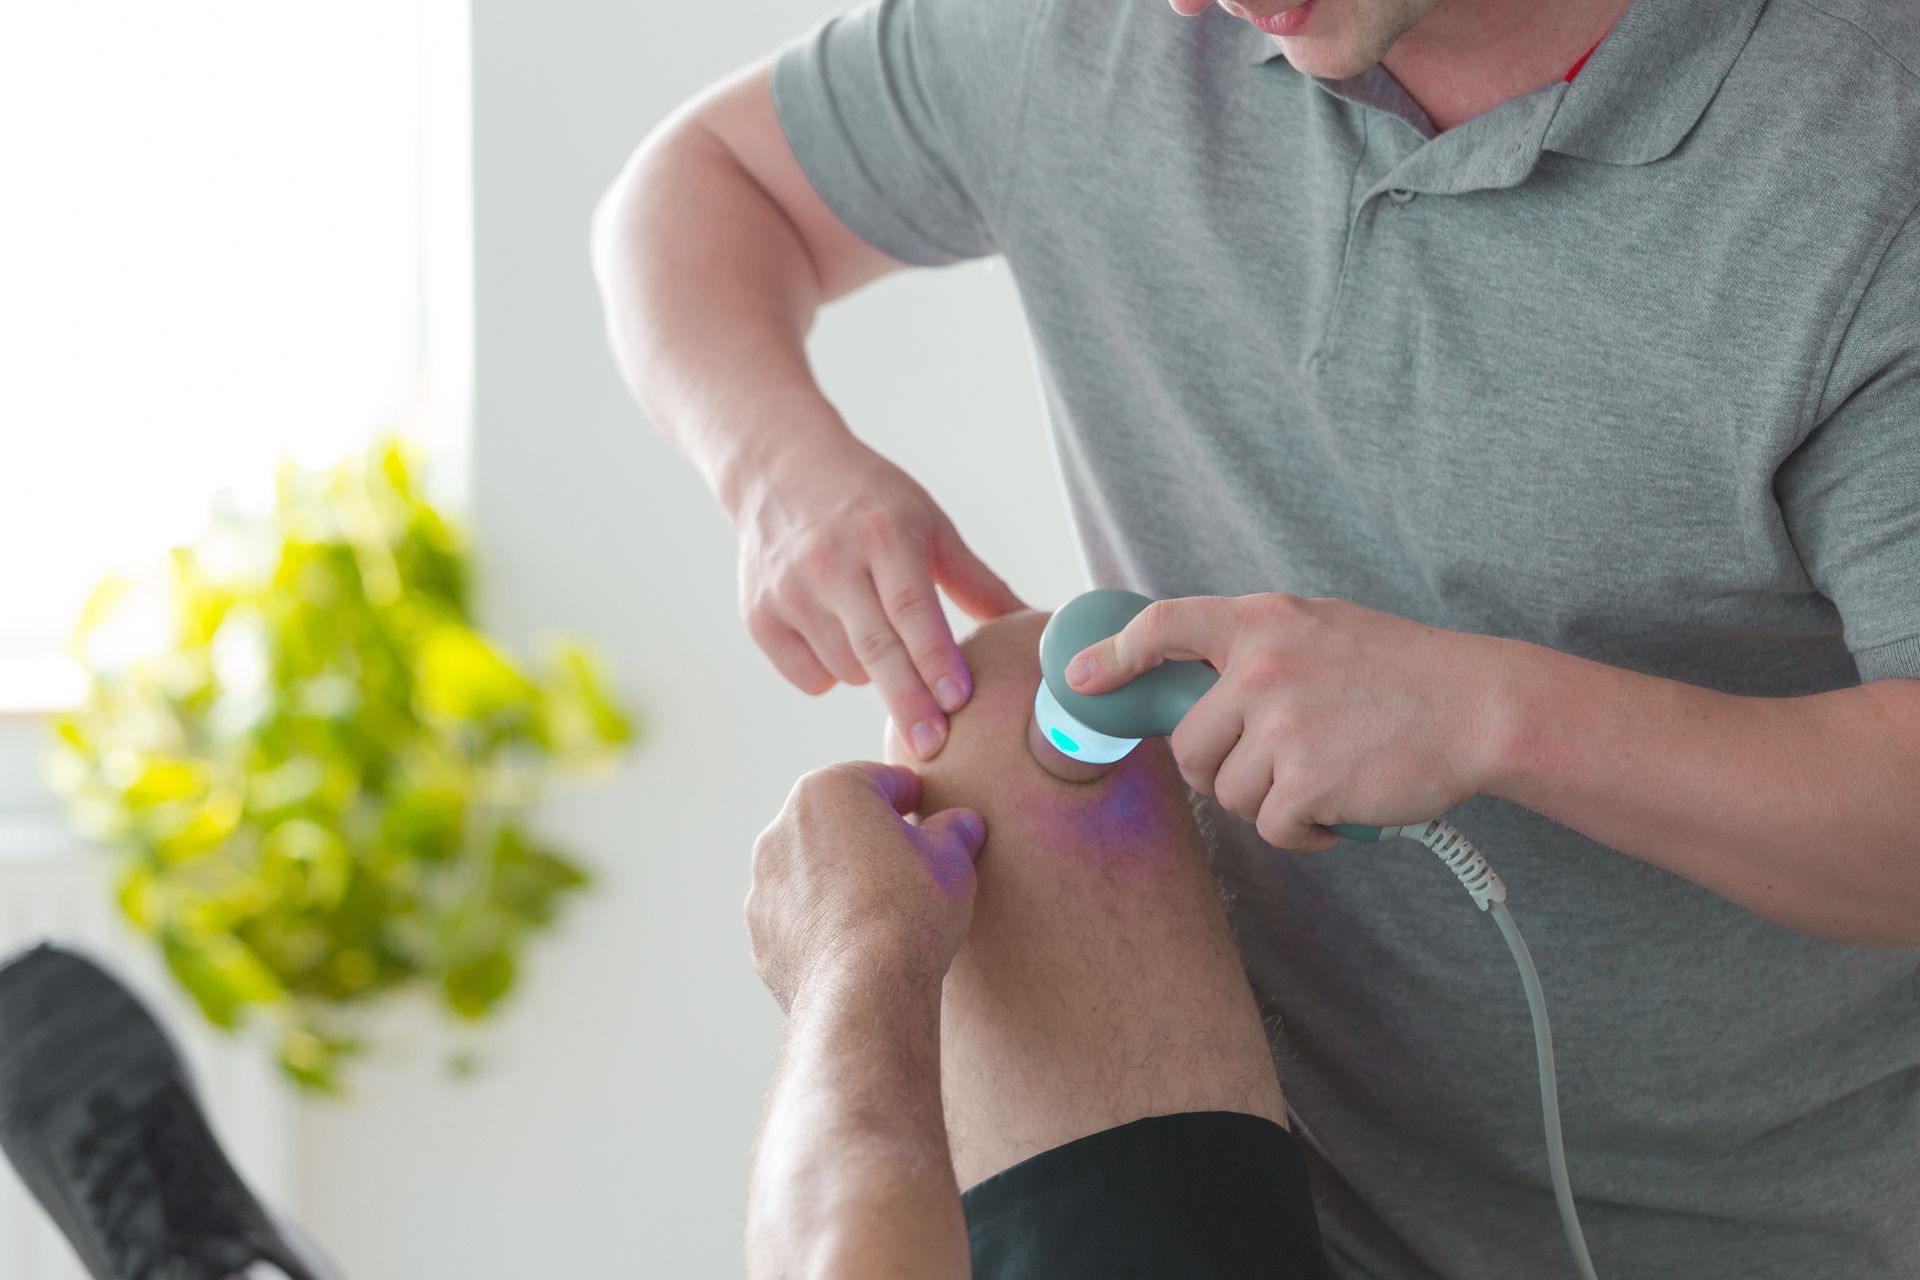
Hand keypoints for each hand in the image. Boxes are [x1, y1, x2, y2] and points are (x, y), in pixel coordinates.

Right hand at [733, 430, 1024, 759]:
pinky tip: (836, 637)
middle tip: (933, 747)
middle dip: (907, 702)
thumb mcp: (927, 525)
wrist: (778, 472)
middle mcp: (829, 561)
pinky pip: (811, 678)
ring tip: (877, 636)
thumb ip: (976, 581)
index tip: (958, 699)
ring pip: (846, 670)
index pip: (910, 606)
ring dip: (875, 676)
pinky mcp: (759, 617)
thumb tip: (1032, 625)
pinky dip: (833, 674)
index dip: (935, 656)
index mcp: (882, 533)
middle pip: (875, 648)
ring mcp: (787, 591)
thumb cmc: (870, 503)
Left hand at [748, 762, 986, 1010]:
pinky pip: (796, 915)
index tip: (927, 814)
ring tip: (879, 910)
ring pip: (810, 868)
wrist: (864, 988)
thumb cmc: (910, 910)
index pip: (881, 781)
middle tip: (908, 863)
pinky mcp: (760, 931)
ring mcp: (765, 883)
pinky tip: (852, 944)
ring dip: (838, 878)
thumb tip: (964, 824)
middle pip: (836, 821)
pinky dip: (819, 921)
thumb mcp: (951, 861)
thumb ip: (954, 832)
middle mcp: (783, 828)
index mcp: (829, 791)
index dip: (911, 797)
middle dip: (868, 837)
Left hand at [1066, 593, 1509, 851]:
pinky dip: (1302, 832)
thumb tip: (1194, 679)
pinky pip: (1269, 827)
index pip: (1163, 626)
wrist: (1478, 708)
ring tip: (1323, 778)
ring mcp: (1281, 726)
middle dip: (1217, 768)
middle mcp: (1261, 668)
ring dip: (1269, 800)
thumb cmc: (1403, 671)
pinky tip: (1340, 811)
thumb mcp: (1320, 628)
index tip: (1082, 679)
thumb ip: (1257, 647)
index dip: (1113, 655)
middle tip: (1268, 766)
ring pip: (1226, 792)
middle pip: (1187, 745)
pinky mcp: (1304, 783)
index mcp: (1262, 620)